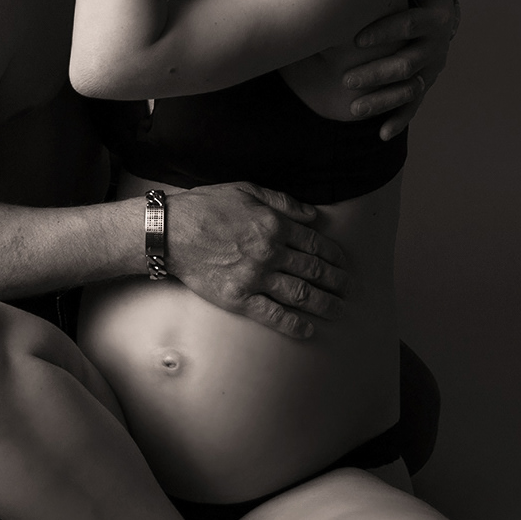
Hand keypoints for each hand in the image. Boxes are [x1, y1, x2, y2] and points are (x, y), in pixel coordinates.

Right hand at [165, 182, 350, 339]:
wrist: (170, 232)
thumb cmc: (205, 207)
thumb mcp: (246, 190)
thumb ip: (282, 202)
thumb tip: (312, 215)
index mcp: (274, 224)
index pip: (314, 243)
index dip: (334, 255)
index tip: (343, 263)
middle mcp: (270, 252)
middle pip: (313, 270)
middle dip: (336, 281)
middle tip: (350, 289)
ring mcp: (255, 277)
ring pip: (300, 294)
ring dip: (324, 303)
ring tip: (338, 310)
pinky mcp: (239, 298)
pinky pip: (273, 314)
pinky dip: (293, 324)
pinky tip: (307, 329)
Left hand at [343, 0, 459, 139]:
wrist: (439, 14)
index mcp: (435, 16)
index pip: (410, 24)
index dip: (385, 31)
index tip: (356, 37)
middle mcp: (436, 46)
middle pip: (407, 63)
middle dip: (377, 73)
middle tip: (347, 80)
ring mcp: (431, 69)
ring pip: (408, 90)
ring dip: (382, 101)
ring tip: (354, 109)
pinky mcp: (424, 85)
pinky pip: (412, 106)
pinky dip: (399, 120)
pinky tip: (381, 134)